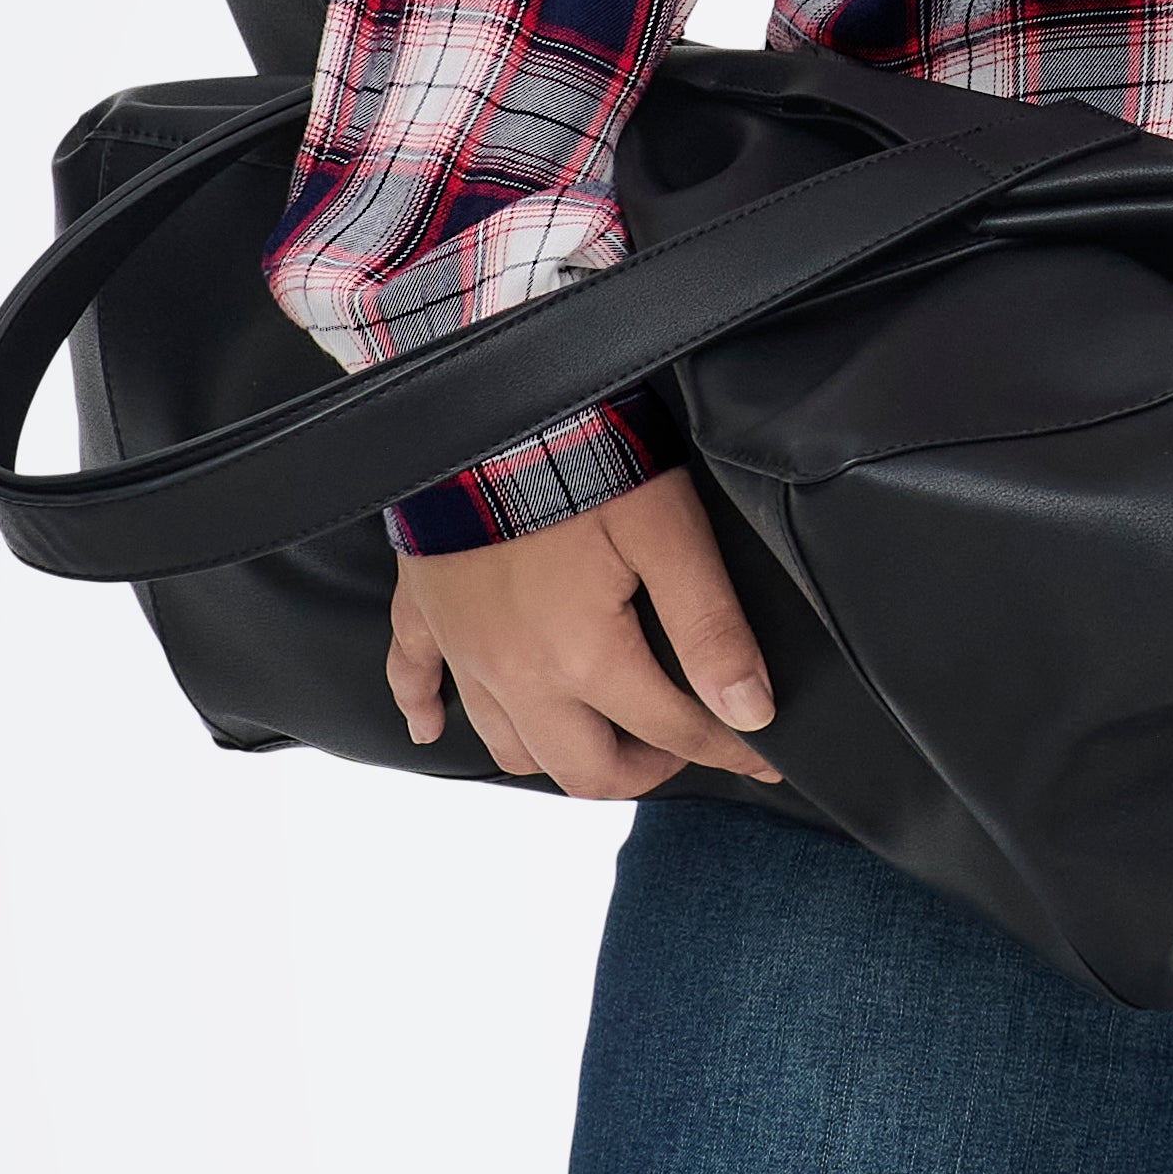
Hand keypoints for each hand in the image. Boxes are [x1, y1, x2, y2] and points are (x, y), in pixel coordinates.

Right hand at [386, 467, 781, 802]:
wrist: (485, 402)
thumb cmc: (582, 455)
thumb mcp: (667, 531)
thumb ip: (710, 627)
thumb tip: (749, 711)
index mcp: (583, 657)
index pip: (672, 731)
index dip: (726, 750)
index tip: (760, 759)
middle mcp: (515, 672)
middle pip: (582, 769)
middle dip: (642, 771)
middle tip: (681, 747)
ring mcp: (462, 646)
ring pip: (506, 746)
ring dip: (555, 754)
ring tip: (599, 734)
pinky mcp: (423, 609)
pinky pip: (412, 678)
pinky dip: (425, 709)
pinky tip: (432, 726)